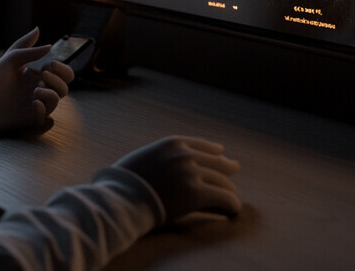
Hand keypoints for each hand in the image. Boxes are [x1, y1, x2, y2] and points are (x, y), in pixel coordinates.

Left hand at [0, 27, 74, 133]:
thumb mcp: (9, 59)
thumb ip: (28, 48)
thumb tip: (50, 44)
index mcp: (36, 76)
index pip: (62, 73)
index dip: (61, 68)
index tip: (48, 65)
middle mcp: (38, 90)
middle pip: (64, 87)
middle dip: (59, 79)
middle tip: (43, 75)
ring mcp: (34, 105)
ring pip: (57, 101)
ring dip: (51, 93)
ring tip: (35, 92)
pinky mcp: (28, 120)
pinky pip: (46, 119)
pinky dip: (44, 111)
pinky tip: (34, 104)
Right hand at [113, 136, 240, 223]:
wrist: (120, 198)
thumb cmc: (125, 182)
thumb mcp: (144, 157)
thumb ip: (161, 156)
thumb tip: (166, 162)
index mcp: (173, 143)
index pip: (202, 144)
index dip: (214, 151)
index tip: (222, 153)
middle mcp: (185, 155)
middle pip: (216, 161)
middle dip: (226, 167)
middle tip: (234, 170)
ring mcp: (191, 173)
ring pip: (222, 181)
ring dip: (228, 190)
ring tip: (231, 197)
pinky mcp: (196, 194)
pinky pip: (223, 198)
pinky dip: (231, 205)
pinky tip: (233, 210)